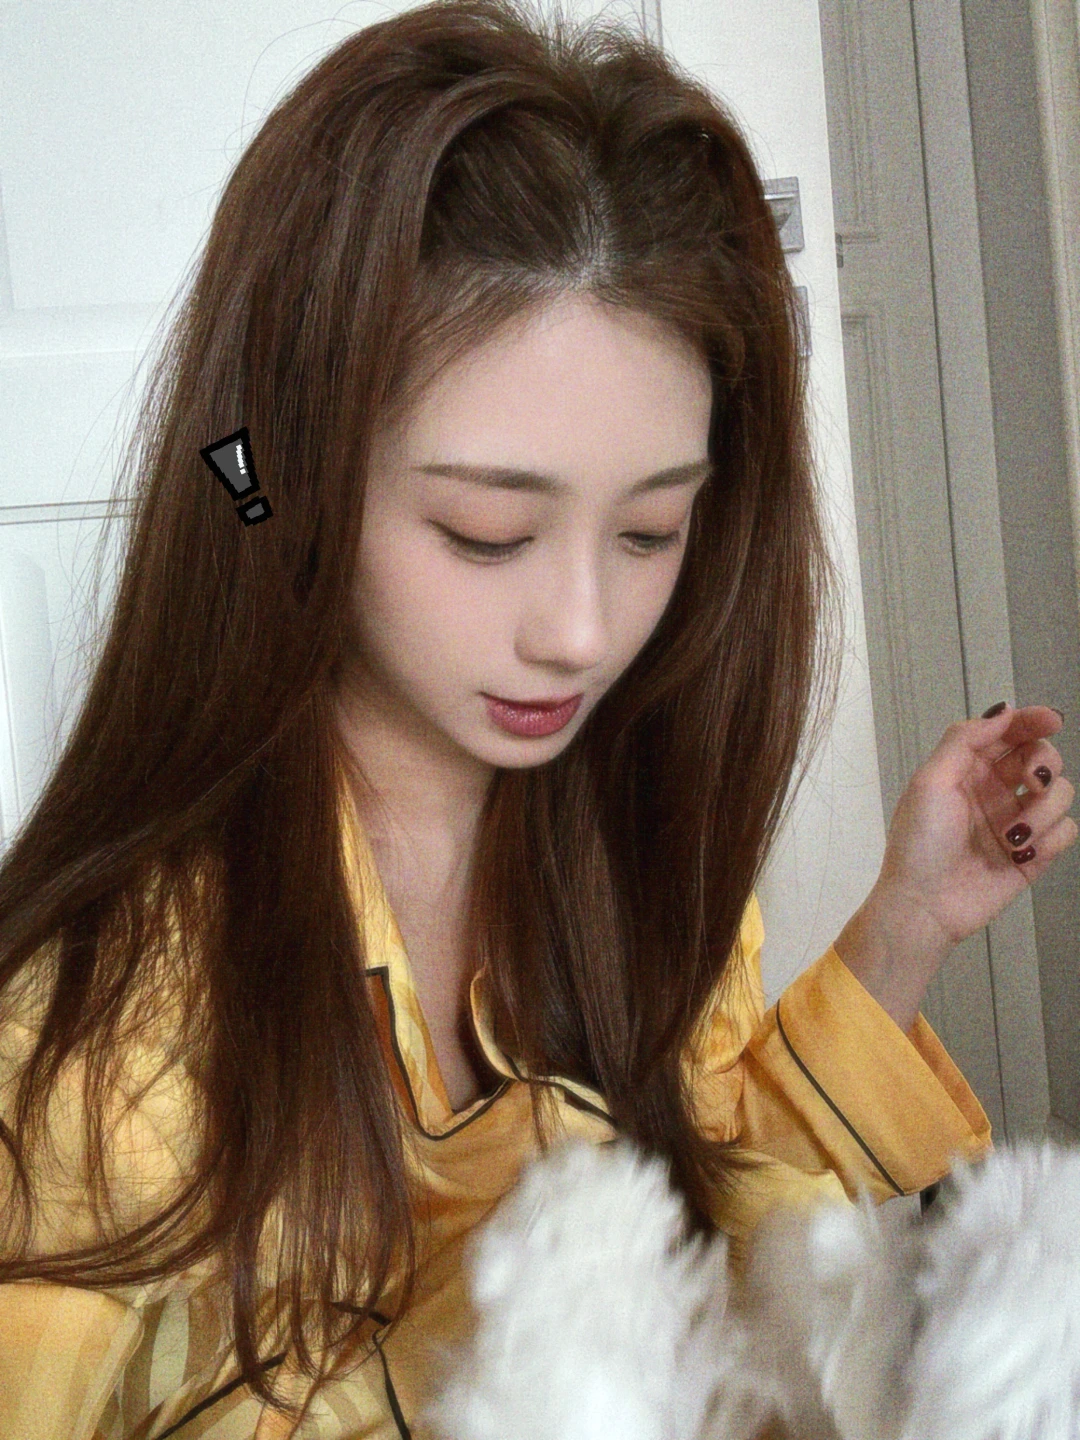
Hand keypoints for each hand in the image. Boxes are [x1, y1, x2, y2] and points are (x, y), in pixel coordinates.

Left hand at [874, 702, 1075, 951]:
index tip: (1051, 720)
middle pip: (1042, 757)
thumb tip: (1003, 711)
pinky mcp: (1034, 853)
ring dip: (1044, 811)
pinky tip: (1023, 854)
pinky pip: (1067, 831)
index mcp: (969, 769)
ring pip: (1060, 793)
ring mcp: (1017, 821)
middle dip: (1043, 764)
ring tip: (1013, 837)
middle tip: (1029, 782)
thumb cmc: (920, 842)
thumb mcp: (930, 781)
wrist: (925, 904)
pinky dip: (1051, 838)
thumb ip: (965, 740)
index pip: (1009, 733)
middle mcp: (996, 790)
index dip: (1032, 721)